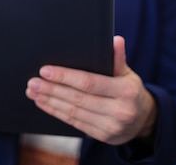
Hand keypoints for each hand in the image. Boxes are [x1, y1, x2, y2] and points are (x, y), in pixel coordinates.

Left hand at [25, 35, 156, 144]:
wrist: (143, 120)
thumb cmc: (130, 91)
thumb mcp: (127, 73)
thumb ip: (118, 58)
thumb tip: (115, 40)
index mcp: (126, 91)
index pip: (89, 82)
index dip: (65, 77)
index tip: (45, 71)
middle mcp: (119, 111)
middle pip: (78, 98)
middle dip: (51, 89)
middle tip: (32, 82)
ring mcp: (110, 126)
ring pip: (73, 112)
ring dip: (49, 101)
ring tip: (33, 92)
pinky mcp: (101, 136)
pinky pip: (74, 123)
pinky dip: (56, 112)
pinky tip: (44, 103)